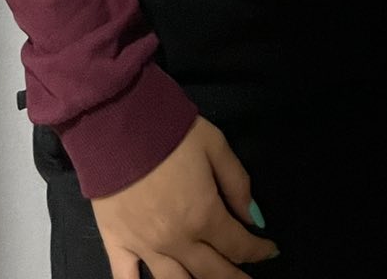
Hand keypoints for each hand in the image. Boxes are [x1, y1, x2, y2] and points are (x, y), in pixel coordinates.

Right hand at [91, 114, 279, 277]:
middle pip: (212, 272)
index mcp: (203, 216)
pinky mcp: (116, 244)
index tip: (270, 251)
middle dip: (235, 278)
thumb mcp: (216, 146)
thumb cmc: (170, 132)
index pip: (238, 244)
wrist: (118, 124)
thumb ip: (237, 183)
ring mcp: (144, 247)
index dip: (258, 250)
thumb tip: (254, 217)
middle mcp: (177, 240)